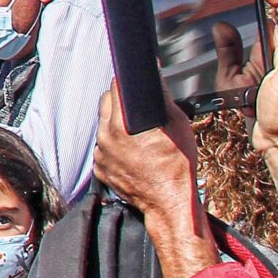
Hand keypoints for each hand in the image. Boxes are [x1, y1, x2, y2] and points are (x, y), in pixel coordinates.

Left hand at [95, 86, 198, 219]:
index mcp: (121, 124)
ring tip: (136, 133)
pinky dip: (114, 146)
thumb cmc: (176, 166)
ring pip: (103, 127)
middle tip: (137, 107)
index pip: (115, 89)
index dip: (125, 82)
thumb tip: (155, 77)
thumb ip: (162, 97)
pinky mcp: (100, 169)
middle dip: (119, 101)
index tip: (130, 82)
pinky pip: (104, 148)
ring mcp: (101, 155)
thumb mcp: (177, 123)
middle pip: (105, 104)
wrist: (170, 201)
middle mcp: (105, 137)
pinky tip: (131, 151)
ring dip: (115, 124)